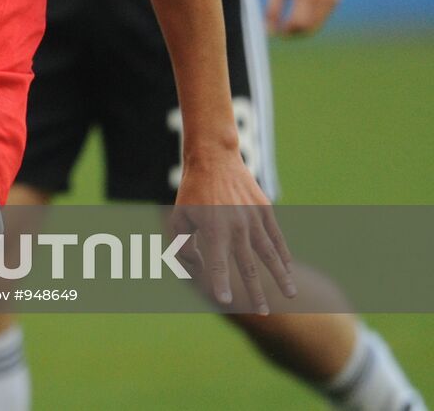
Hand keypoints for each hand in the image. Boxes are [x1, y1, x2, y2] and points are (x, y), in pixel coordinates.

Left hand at [170, 153, 294, 313]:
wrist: (214, 158)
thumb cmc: (192, 191)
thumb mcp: (179, 217)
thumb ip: (184, 245)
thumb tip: (200, 266)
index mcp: (212, 229)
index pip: (217, 263)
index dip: (220, 283)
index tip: (224, 301)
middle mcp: (235, 227)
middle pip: (248, 266)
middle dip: (256, 292)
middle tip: (263, 312)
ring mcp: (253, 218)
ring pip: (270, 254)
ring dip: (280, 277)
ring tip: (291, 296)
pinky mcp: (265, 210)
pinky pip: (276, 237)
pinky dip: (283, 254)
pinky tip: (287, 268)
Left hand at [265, 0, 341, 35]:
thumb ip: (273, 8)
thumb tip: (269, 31)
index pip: (298, 22)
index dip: (285, 31)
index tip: (275, 31)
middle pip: (309, 27)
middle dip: (294, 32)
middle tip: (281, 30)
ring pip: (317, 24)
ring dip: (303, 27)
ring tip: (289, 21)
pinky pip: (323, 16)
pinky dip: (312, 19)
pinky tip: (301, 9)